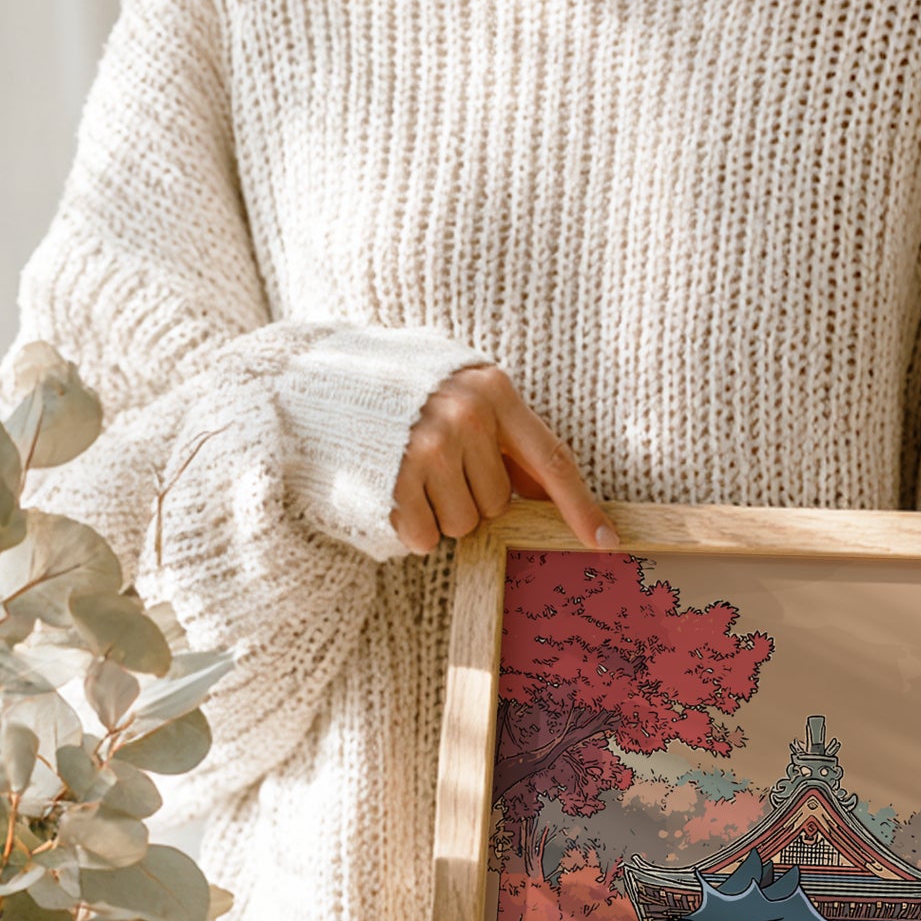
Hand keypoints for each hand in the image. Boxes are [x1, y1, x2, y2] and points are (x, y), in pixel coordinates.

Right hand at [392, 364, 616, 554]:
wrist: (314, 379)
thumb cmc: (399, 391)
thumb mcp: (460, 392)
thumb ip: (505, 436)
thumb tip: (546, 491)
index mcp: (493, 391)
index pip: (552, 460)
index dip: (581, 506)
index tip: (606, 541)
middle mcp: (467, 417)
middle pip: (499, 503)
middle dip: (471, 497)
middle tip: (435, 466)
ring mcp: (429, 448)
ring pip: (465, 525)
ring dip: (440, 514)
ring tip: (409, 474)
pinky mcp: (395, 480)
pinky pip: (426, 537)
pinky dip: (412, 528)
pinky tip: (392, 491)